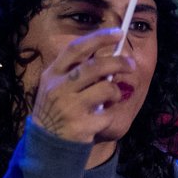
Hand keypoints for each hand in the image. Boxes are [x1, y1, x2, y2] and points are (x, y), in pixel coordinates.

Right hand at [30, 28, 133, 143]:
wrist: (46, 144)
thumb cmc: (57, 110)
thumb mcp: (57, 87)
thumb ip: (77, 72)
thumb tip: (111, 56)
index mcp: (52, 74)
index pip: (76, 48)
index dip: (99, 38)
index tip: (119, 33)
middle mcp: (58, 88)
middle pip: (95, 66)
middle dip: (118, 62)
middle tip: (131, 64)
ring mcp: (69, 107)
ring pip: (105, 88)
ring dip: (116, 91)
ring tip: (113, 96)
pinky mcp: (81, 125)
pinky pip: (107, 113)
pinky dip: (109, 114)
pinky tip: (101, 118)